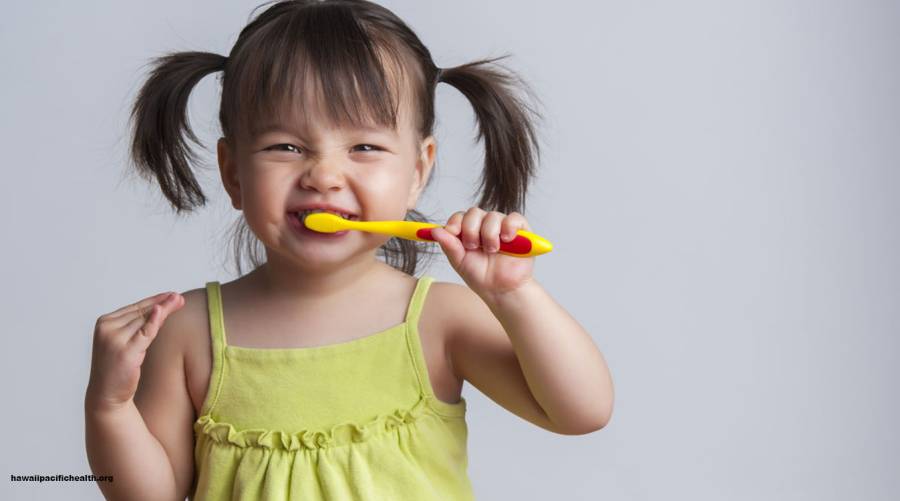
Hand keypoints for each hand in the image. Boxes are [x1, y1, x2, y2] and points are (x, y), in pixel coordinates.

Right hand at [85, 291, 184, 412]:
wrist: (106, 395)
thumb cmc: (119, 369)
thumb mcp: (128, 343)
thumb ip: (140, 326)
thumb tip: (161, 308)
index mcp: (105, 323)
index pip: (134, 308)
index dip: (154, 301)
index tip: (171, 295)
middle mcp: (107, 328)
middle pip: (141, 312)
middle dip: (162, 303)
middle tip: (179, 297)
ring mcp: (114, 340)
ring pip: (145, 320)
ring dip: (163, 310)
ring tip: (179, 301)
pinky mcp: (124, 352)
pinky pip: (144, 333)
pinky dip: (154, 321)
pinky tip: (162, 311)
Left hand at [430, 207, 534, 300]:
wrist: (501, 290)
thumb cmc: (481, 277)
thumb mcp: (459, 261)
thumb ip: (448, 245)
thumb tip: (434, 230)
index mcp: (469, 231)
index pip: (460, 216)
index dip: (455, 222)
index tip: (452, 232)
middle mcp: (485, 226)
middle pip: (474, 212)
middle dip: (471, 229)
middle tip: (473, 246)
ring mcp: (502, 227)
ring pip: (493, 216)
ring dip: (489, 234)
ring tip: (492, 250)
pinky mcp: (521, 231)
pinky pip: (514, 218)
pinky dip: (509, 227)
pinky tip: (506, 240)